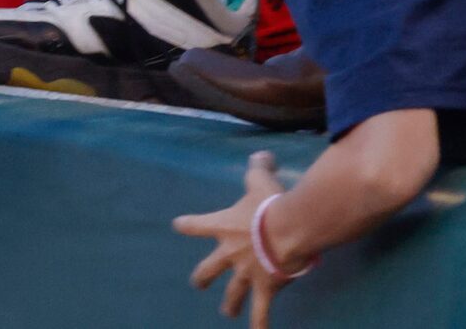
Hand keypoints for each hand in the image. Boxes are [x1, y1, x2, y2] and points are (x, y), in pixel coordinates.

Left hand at [173, 153, 293, 328]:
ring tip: (226, 312)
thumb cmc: (269, 203)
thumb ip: (256, 166)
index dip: (187, 225)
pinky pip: (261, 310)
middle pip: (209, 267)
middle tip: (197, 283)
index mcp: (222, 226)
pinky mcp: (264, 288)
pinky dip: (259, 323)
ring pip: (233, 292)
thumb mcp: (259, 178)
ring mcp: (245, 273)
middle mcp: (229, 252)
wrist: (287, 230)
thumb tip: (260, 154)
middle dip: (202, 276)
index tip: (178, 225)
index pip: (196, 224)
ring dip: (229, 303)